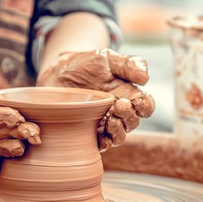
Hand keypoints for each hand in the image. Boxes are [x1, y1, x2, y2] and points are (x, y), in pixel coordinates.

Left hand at [37, 48, 153, 151]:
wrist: (56, 73)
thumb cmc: (84, 65)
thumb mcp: (106, 58)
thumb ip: (128, 63)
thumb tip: (145, 77)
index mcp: (127, 94)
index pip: (145, 106)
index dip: (145, 106)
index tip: (137, 100)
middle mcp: (117, 112)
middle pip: (133, 122)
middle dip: (129, 116)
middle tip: (119, 105)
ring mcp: (103, 124)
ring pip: (118, 136)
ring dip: (118, 131)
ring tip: (111, 120)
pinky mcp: (87, 132)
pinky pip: (99, 144)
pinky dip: (103, 143)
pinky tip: (102, 138)